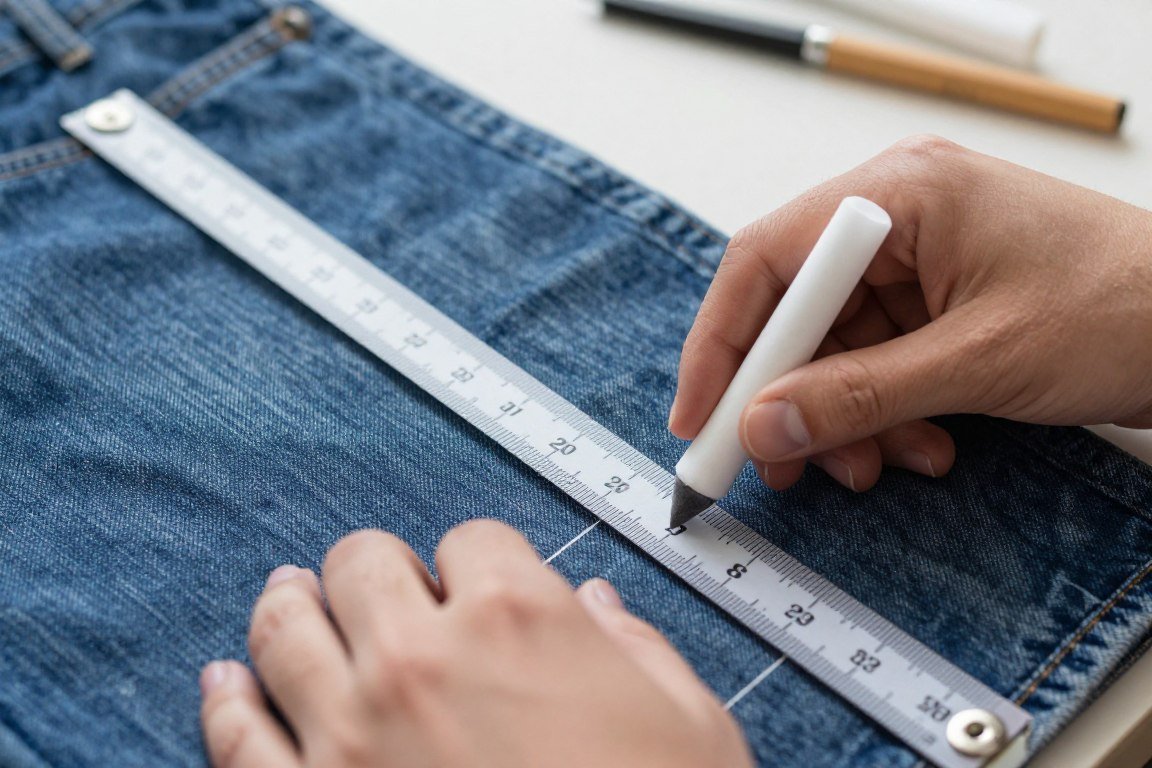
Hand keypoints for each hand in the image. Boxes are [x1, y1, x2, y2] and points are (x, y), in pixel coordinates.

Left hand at [199, 521, 752, 767]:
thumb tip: (596, 608)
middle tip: (384, 592)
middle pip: (362, 562)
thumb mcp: (691, 728)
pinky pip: (236, 735)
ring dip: (290, 606)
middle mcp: (422, 657)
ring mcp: (351, 731)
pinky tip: (226, 681)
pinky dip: (226, 700)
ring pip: (285, 628)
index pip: (472, 540)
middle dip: (378, 571)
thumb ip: (637, 650)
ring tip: (291, 598)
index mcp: (520, 619)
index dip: (477, 563)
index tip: (476, 588)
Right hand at [670, 135, 1151, 491]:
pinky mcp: (937, 304)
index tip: (700, 419)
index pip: (766, 261)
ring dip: (840, 419)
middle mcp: (896, 218)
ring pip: (831, 349)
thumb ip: (859, 395)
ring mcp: (918, 261)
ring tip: (868, 469)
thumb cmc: (1128, 308)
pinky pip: (874, 364)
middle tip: (775, 465)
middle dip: (786, 397)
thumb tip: (762, 427)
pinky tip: (917, 446)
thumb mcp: (978, 361)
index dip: (722, 344)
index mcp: (897, 194)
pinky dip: (880, 415)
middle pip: (792, 311)